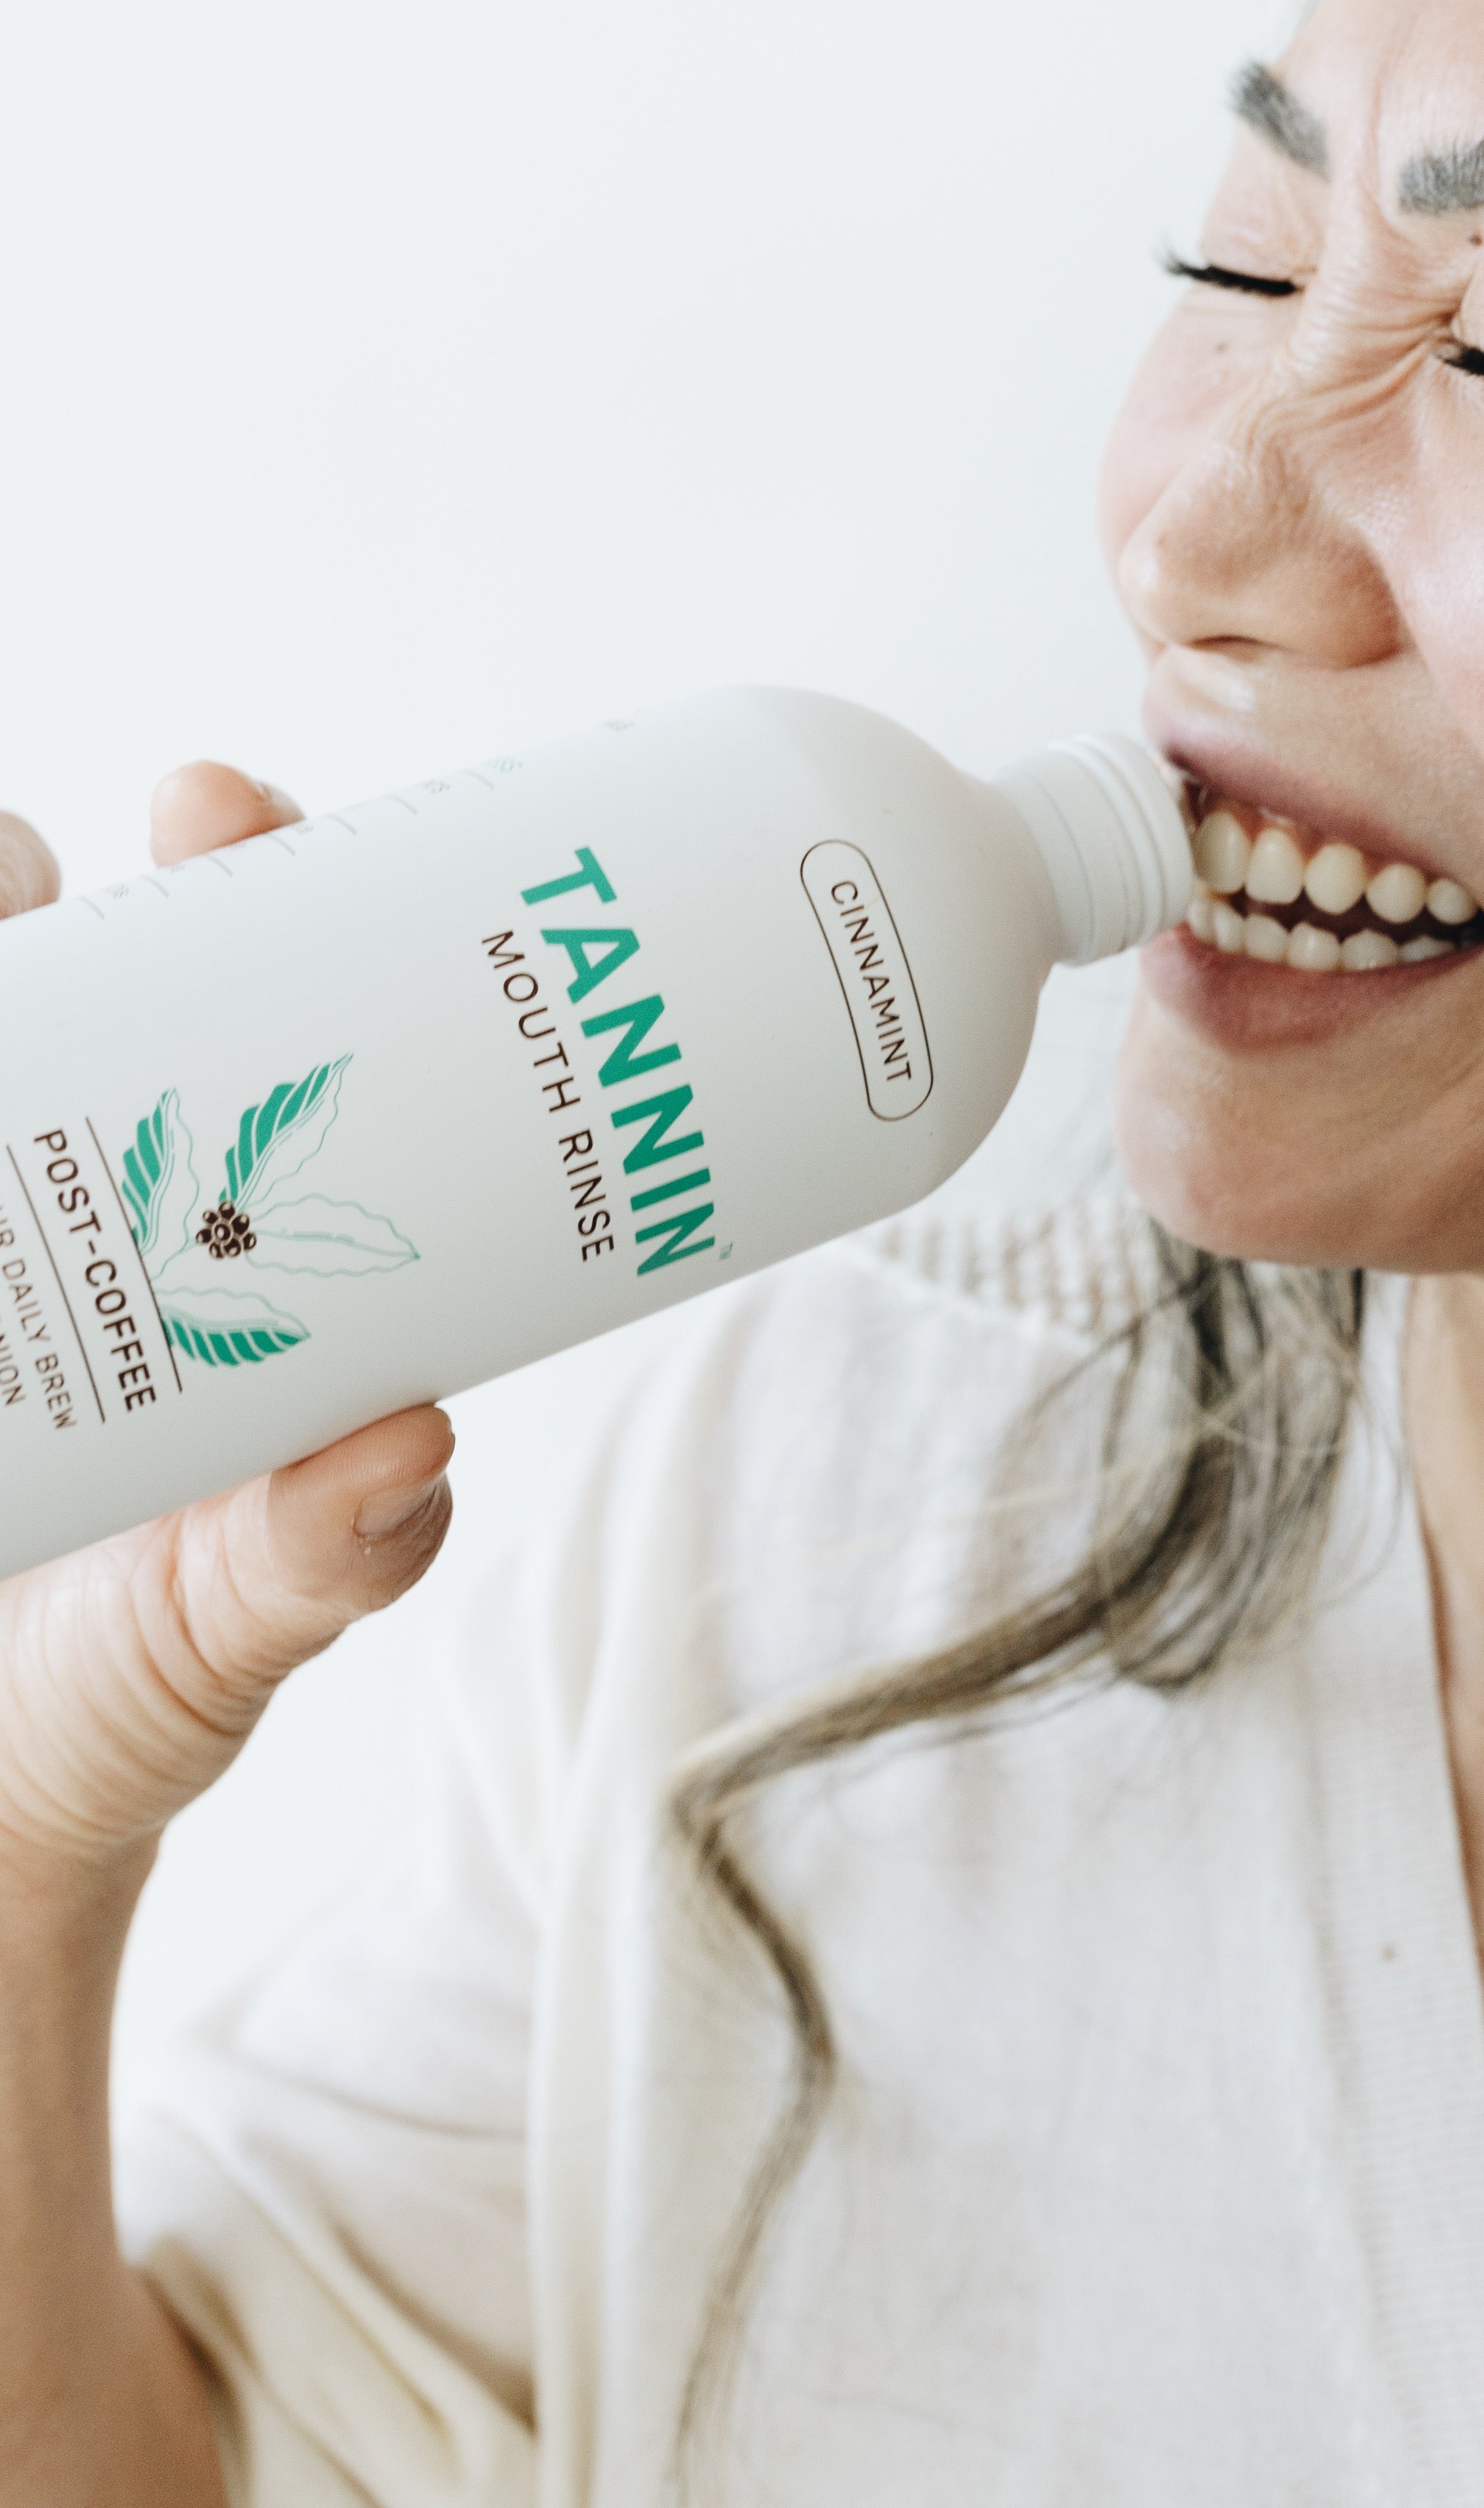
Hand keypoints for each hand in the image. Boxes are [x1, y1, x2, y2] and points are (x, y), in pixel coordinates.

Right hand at [0, 764, 452, 1900]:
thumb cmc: (129, 1695)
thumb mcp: (236, 1628)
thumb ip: (324, 1557)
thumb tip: (420, 1446)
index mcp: (209, 1229)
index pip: (245, 991)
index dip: (239, 875)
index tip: (214, 812)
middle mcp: (65, 1189)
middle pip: (54, 964)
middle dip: (19, 874)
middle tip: (34, 862)